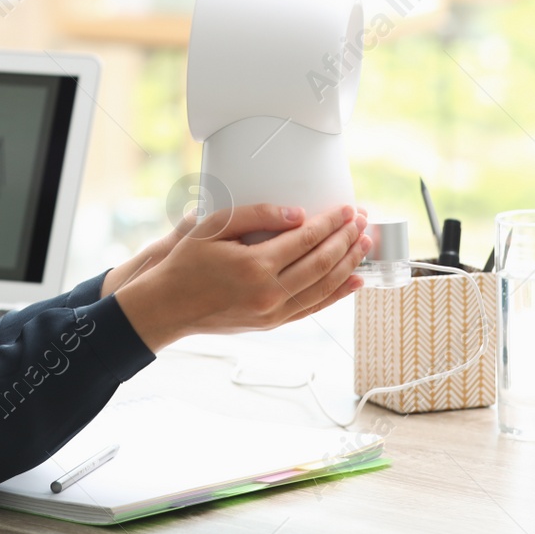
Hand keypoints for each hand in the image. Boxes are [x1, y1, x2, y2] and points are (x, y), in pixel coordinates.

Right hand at [99, 204, 366, 299]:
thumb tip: (298, 214)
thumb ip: (257, 215)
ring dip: (348, 265)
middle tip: (363, 222)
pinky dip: (336, 294)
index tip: (348, 210)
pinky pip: (313, 308)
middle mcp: (268, 292)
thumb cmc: (187, 262)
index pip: (306, 239)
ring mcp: (272, 312)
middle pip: (321, 263)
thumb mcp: (214, 226)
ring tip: (365, 245)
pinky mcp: (272, 323)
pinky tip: (352, 281)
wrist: (169, 305)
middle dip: (347, 240)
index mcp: (255, 265)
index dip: (331, 223)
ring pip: (323, 287)